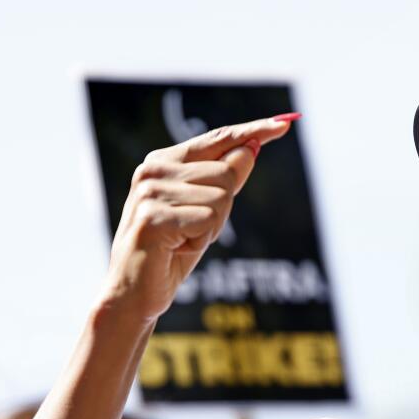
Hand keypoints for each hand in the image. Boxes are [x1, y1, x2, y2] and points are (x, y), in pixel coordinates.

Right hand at [100, 115, 294, 322]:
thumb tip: (251, 147)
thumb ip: (224, 179)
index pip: (217, 140)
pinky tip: (175, 250)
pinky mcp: (154, 216)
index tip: (284, 124)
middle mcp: (153, 170)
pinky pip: (208, 219)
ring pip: (221, 197)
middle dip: (223, 209)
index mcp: (164, 162)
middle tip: (192, 232)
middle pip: (226, 173)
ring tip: (181, 242)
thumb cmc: (170, 253)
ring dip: (211, 228)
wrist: (133, 294)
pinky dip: (201, 240)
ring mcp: (151, 192)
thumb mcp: (205, 212)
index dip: (252, 132)